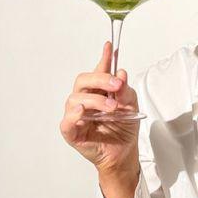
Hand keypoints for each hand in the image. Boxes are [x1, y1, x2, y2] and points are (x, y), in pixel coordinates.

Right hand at [59, 41, 139, 175]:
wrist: (124, 152)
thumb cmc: (124, 127)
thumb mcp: (131, 105)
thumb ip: (125, 89)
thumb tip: (120, 72)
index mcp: (100, 90)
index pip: (99, 70)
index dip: (104, 57)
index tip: (110, 45)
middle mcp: (86, 99)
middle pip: (83, 80)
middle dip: (100, 78)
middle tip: (116, 84)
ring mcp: (77, 115)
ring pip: (76, 98)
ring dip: (96, 100)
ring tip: (112, 107)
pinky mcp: (71, 131)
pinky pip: (66, 121)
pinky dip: (74, 114)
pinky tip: (83, 112)